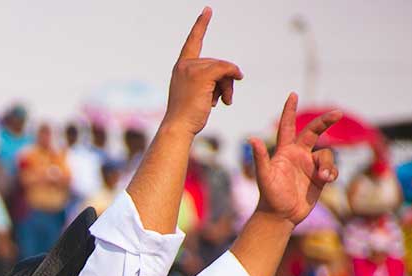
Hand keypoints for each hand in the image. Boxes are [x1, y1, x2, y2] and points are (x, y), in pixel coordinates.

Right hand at [162, 8, 242, 135]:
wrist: (178, 127)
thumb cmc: (187, 116)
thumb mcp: (198, 94)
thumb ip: (210, 80)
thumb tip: (234, 74)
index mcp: (181, 67)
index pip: (193, 42)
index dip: (200, 26)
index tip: (208, 10)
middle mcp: (185, 65)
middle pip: (217, 63)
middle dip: (225, 80)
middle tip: (225, 101)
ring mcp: (192, 69)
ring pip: (223, 68)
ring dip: (228, 85)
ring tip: (225, 102)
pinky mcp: (202, 75)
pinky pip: (225, 69)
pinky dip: (232, 78)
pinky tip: (229, 97)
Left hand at [251, 94, 339, 225]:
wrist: (281, 216)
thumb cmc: (269, 196)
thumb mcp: (264, 177)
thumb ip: (260, 158)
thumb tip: (251, 139)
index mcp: (285, 151)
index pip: (287, 126)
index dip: (289, 110)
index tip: (293, 94)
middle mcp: (299, 155)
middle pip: (314, 131)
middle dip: (326, 121)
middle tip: (338, 113)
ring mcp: (310, 166)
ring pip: (327, 155)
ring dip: (327, 164)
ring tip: (323, 177)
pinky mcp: (320, 178)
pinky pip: (332, 169)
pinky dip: (332, 172)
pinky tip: (328, 180)